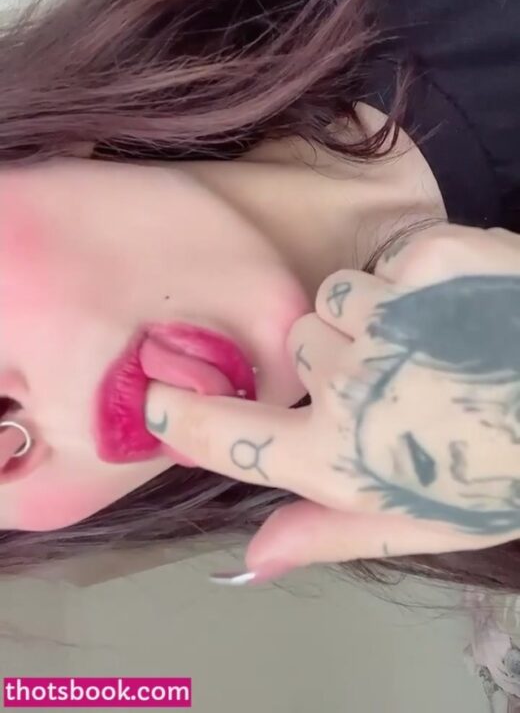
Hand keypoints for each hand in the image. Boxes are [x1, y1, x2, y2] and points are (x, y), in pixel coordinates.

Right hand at [144, 224, 519, 581]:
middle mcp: (349, 384)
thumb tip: (248, 557)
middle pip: (299, 349)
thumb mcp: (425, 522)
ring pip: (337, 299)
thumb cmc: (512, 466)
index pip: (228, 434)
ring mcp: (388, 314)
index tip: (156, 400)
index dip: (183, 419)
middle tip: (404, 377)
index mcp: (342, 455)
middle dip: (340, 360)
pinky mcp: (429, 256)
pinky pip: (387, 261)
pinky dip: (418, 278)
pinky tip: (465, 306)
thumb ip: (330, 531)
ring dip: (375, 315)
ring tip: (437, 339)